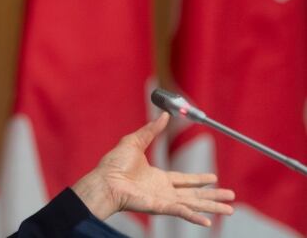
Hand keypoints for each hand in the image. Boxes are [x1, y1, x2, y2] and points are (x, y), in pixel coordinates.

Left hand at [72, 112, 234, 226]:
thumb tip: (164, 115)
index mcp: (158, 177)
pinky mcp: (160, 206)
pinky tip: (208, 220)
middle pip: (194, 194)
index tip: (213, 178)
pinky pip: (181, 212)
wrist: (104, 180)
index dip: (199, 179)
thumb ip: (151, 130)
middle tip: (230, 197)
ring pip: (193, 204)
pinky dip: (195, 216)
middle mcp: (163, 190)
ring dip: (212, 207)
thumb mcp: (135, 141)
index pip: (184, 180)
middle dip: (213, 196)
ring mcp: (163, 200)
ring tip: (229, 210)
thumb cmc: (113, 164)